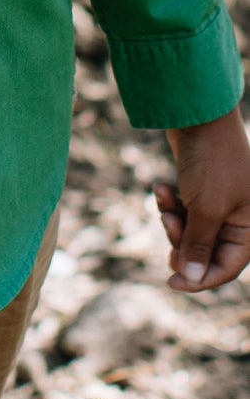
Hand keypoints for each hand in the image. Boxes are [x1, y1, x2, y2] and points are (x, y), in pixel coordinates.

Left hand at [154, 106, 249, 291]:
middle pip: (205, 251)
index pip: (226, 268)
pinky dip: (169, 203)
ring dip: (172, 221)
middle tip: (168, 225)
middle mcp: (237, 218)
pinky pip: (181, 210)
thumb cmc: (211, 163)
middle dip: (182, 242)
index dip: (200, 279)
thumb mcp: (205, 210)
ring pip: (189, 231)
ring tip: (165, 203)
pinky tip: (161, 187)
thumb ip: (198, 247)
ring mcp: (217, 202)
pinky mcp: (199, 189)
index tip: (171, 282)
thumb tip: (190, 280)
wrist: (197, 116)